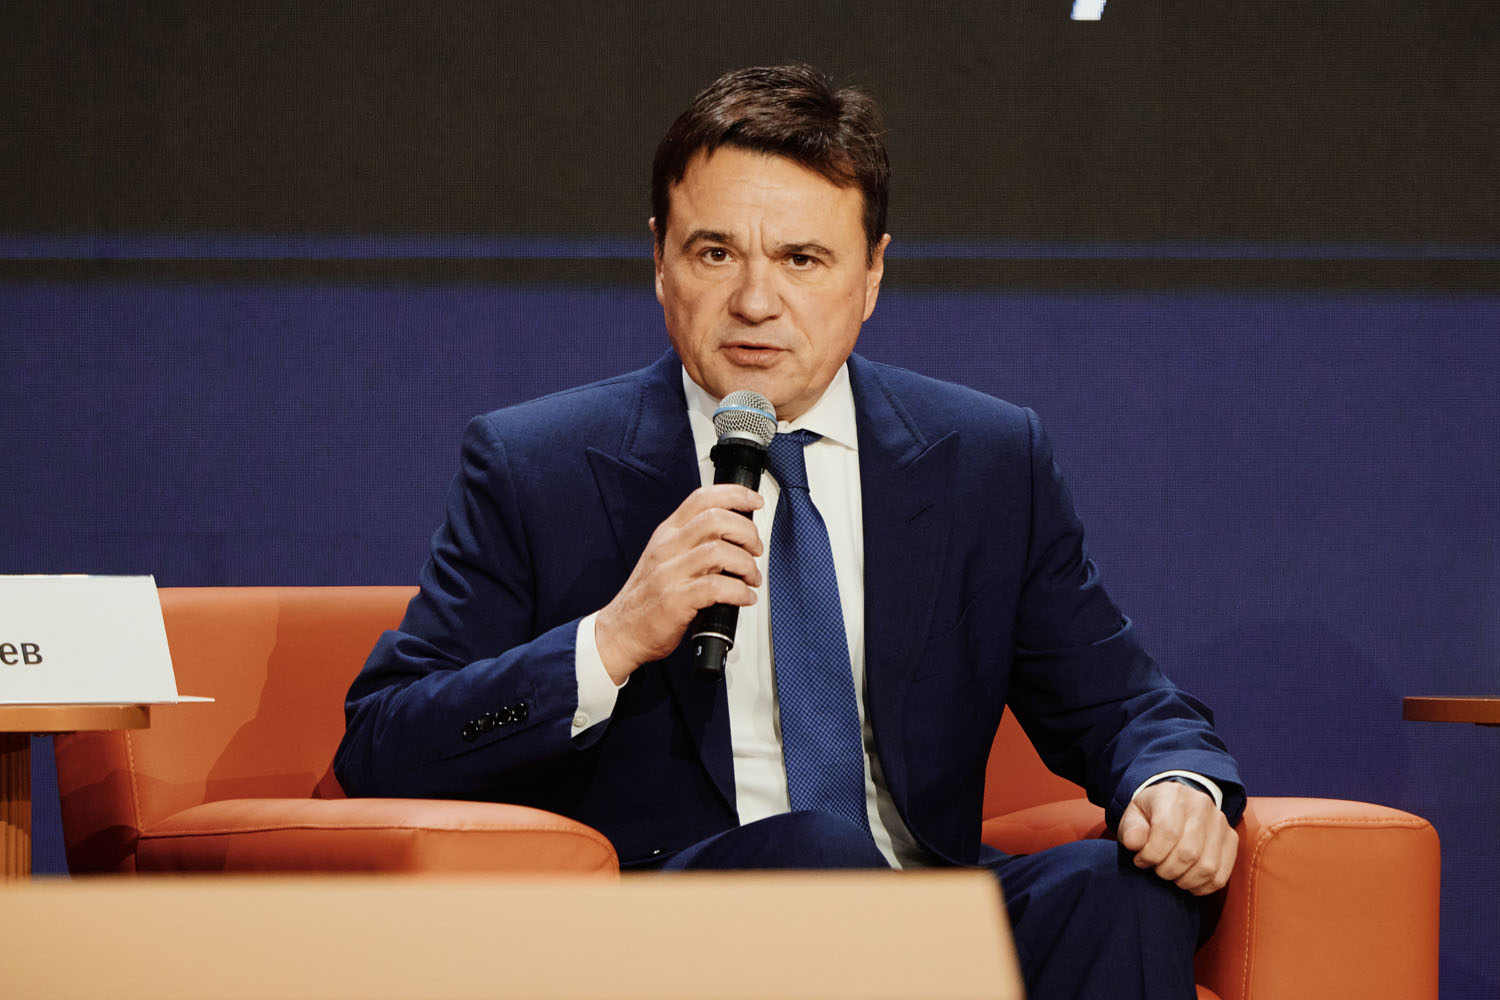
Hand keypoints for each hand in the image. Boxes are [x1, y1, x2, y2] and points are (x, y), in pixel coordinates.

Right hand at [593, 484, 763, 683]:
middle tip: (755, 550)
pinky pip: (716, 587)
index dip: (734, 494)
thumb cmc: (647, 598)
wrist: (620, 632)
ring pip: (718, 551)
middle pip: (715, 519)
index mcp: (667, 534)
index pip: (702, 498)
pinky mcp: (674, 600)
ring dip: (746, 564)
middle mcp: (667, 548)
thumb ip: (694, 543)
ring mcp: (669, 573)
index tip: (754, 502)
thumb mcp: (665, 558)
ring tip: (751, 577)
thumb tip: (735, 536)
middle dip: (747, 532)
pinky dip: (739, 591)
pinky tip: (744, 597)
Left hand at [1117, 779, 1237, 895]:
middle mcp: (1201, 805)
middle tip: (1156, 869)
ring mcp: (1220, 822)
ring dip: (1185, 880)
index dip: (1151, 854)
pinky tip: (1187, 882)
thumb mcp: (1133, 816)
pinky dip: (1202, 886)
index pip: (1167, 831)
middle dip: (1167, 870)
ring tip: (1171, 875)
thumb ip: (1131, 829)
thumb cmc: (1151, 814)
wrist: (1176, 804)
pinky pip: (1221, 875)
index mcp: (1173, 794)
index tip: (1140, 860)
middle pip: (1188, 852)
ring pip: (1207, 866)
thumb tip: (1134, 843)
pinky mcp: (1231, 839)